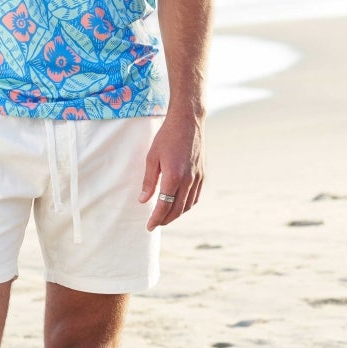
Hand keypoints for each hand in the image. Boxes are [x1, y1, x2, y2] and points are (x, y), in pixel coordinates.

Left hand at [138, 112, 204, 230]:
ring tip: (165, 216)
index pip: (164, 205)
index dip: (156, 218)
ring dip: (177, 214)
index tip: (149, 226)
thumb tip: (143, 200)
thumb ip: (148, 181)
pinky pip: (196, 196)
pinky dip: (187, 205)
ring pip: (188, 205)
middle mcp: (188, 180)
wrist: (188, 121)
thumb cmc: (167, 137)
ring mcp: (198, 177)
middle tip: (155, 224)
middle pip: (177, 209)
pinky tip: (179, 204)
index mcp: (173, 176)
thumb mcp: (152, 157)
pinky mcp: (202, 174)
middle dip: (165, 220)